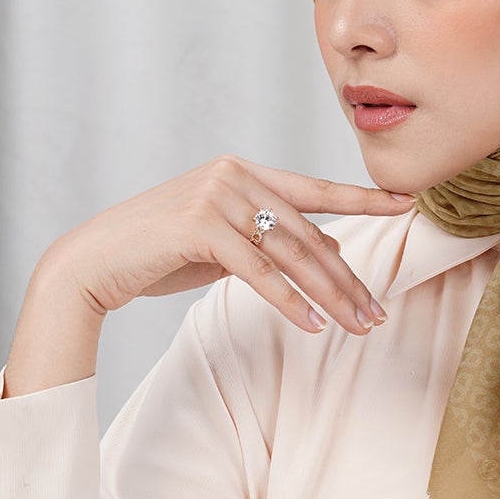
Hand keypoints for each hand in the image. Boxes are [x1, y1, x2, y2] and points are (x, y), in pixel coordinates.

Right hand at [45, 153, 415, 336]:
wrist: (93, 262)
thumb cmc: (159, 252)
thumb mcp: (224, 243)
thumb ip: (271, 238)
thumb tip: (326, 247)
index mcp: (242, 171)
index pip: (315, 188)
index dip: (362, 199)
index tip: (406, 204)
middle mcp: (233, 175)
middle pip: (307, 233)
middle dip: (346, 278)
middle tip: (377, 313)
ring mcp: (215, 196)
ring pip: (289, 253)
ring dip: (328, 295)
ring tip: (357, 326)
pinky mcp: (198, 226)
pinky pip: (257, 270)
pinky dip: (288, 300)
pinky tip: (313, 324)